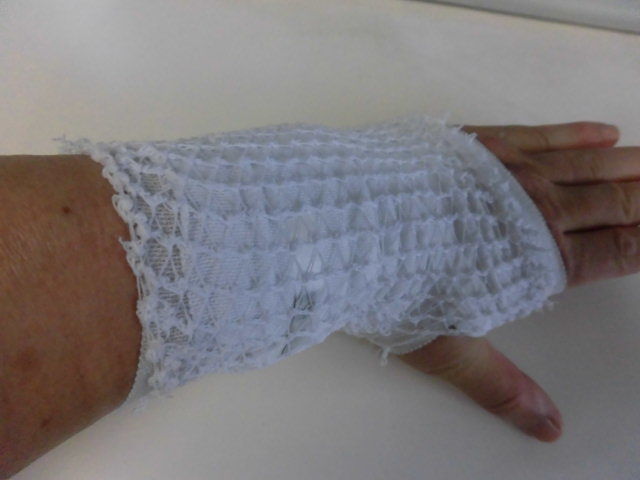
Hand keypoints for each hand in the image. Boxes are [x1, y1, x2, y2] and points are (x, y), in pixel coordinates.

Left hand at [399, 121, 636, 441]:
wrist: (347, 226)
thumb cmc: (393, 287)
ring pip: (587, 163)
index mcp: (535, 261)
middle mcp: (534, 209)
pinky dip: (577, 133)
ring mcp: (508, 169)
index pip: (614, 251)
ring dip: (629, 162)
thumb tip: (550, 429)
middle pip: (613, 201)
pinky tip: (602, 132)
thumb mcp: (447, 348)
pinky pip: (541, 133)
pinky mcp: (479, 141)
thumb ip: (500, 385)